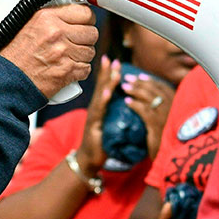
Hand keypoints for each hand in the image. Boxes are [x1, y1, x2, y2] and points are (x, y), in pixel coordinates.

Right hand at [0, 3, 96, 99]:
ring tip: (69, 56)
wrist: (8, 80)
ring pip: (91, 51)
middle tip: (76, 41)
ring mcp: (63, 53)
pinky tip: (68, 68)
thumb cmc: (15, 55)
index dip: (86, 19)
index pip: (84, 12)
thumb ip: (51, 16)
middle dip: (86, 38)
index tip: (83, 23)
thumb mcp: (28, 24)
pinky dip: (79, 70)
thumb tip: (71, 10)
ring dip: (82, 55)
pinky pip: (86, 68)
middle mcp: (56, 33)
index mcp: (47, 17)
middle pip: (91, 32)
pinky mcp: (67, 71)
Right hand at [74, 56, 119, 175]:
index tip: (113, 60)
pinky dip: (102, 101)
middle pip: (101, 87)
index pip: (105, 87)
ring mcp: (93, 117)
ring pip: (101, 97)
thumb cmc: (102, 142)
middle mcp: (95, 109)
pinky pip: (99, 112)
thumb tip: (129, 105)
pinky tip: (106, 93)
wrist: (89, 159)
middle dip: (107, 73)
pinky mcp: (94, 126)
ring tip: (113, 72)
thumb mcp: (111, 125)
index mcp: (100, 108)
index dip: (108, 74)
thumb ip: (117, 114)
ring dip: (107, 83)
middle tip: (112, 59)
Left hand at [118, 72, 174, 159]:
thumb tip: (152, 97)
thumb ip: (163, 109)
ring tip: (124, 87)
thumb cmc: (169, 140)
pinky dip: (135, 104)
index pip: (163, 87)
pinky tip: (127, 101)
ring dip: (136, 90)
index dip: (151, 81)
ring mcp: (167, 117)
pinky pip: (145, 111)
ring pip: (150, 98)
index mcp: (179, 105)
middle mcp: (175, 109)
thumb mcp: (169, 121)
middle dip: (140, 82)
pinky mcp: (158, 127)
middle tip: (127, 78)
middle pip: (155, 90)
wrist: (171, 159)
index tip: (140, 76)